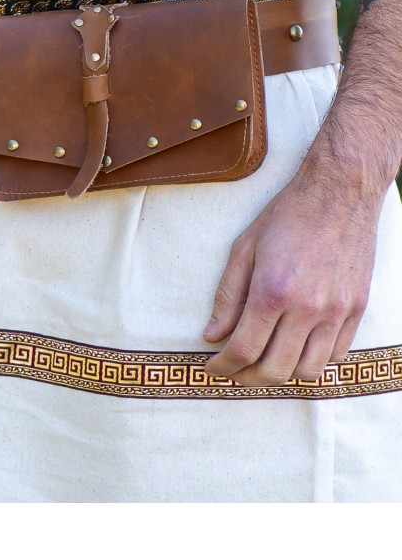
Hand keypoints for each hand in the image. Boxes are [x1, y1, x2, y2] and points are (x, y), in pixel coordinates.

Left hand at [203, 173, 380, 385]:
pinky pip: (336, 355)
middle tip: (235, 370)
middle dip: (247, 378)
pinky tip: (298, 346)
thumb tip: (212, 335)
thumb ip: (227, 295)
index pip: (243, 350)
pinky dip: (313, 360)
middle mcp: (307, 308)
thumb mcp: (244, 247)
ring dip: (283, 373)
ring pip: (308, 372)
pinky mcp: (357, 309)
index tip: (213, 368)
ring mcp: (337, 311)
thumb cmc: (288, 214)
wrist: (340, 191)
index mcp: (273, 291)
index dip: (223, 367)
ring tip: (267, 359)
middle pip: (275, 371)